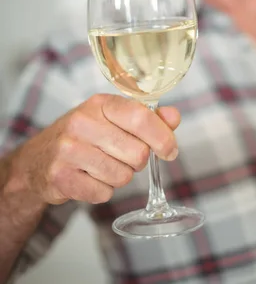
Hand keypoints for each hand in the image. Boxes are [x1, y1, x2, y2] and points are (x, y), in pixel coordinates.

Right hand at [8, 94, 179, 204]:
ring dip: (119, 176)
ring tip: (102, 165)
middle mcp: (82, 122)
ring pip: (122, 176)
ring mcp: (68, 150)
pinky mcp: (60, 177)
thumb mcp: (113, 118)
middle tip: (123, 156)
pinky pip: (103, 193)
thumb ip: (148, 118)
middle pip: (136, 153)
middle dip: (137, 161)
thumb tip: (174, 117)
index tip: (170, 150)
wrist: (38, 159)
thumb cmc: (85, 135)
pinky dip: (102, 191)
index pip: (140, 117)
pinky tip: (89, 177)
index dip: (162, 137)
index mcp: (100, 104)